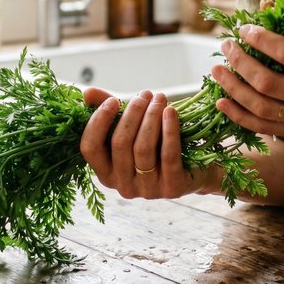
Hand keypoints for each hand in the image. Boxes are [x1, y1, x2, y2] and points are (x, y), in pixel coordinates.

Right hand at [79, 87, 218, 199]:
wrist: (196, 168)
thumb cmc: (155, 144)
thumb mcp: (130, 128)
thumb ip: (106, 111)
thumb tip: (87, 93)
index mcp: (106, 173)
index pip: (90, 148)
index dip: (98, 122)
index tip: (113, 100)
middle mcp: (123, 186)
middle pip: (119, 144)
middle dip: (132, 113)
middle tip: (145, 94)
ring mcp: (147, 190)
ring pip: (143, 148)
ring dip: (151, 117)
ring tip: (159, 98)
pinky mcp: (172, 188)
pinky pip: (168, 155)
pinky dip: (169, 130)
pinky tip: (171, 111)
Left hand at [211, 24, 283, 138]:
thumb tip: (265, 3)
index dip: (262, 40)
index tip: (244, 29)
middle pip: (268, 82)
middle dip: (241, 63)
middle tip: (226, 46)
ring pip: (260, 107)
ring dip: (233, 88)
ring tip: (217, 70)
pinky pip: (261, 127)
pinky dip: (238, 115)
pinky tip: (221, 101)